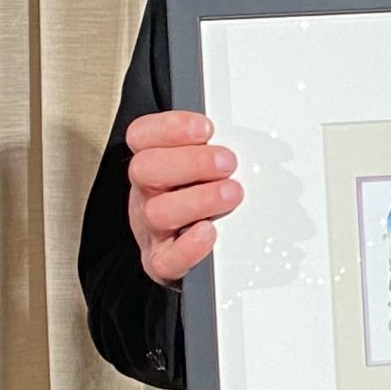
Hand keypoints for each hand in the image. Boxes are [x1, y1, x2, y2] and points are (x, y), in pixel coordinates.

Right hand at [126, 110, 242, 288]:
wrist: (186, 252)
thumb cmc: (197, 199)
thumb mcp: (202, 167)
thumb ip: (215, 149)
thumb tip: (248, 137)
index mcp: (153, 164)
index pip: (142, 136)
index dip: (170, 128)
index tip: (206, 128)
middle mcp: (146, 194)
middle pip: (146, 169)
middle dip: (192, 161)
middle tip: (228, 163)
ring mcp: (151, 229)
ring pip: (157, 212)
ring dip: (199, 199)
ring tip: (231, 194)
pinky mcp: (162, 262)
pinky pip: (167, 259)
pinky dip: (190, 246)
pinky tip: (210, 232)